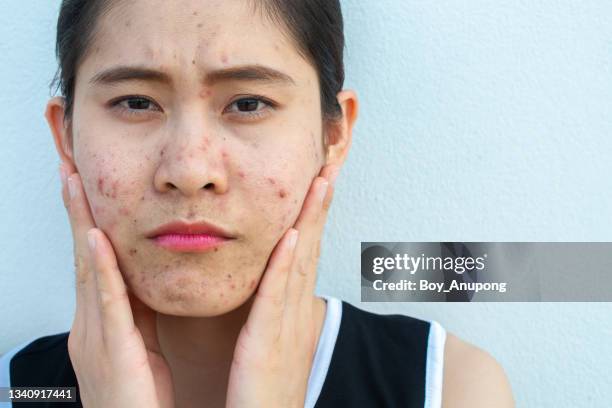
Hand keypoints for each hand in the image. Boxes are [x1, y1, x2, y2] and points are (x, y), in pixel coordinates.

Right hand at [59, 162, 174, 407]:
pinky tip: (95, 239)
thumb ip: (140, 312)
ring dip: (81, 224)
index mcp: (100, 322)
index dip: (88, 221)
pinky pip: (108, 304)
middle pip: (82, 256)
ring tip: (74, 184)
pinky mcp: (112, 351)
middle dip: (76, 211)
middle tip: (70, 168)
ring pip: (88, 269)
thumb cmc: (138, 400)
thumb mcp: (140, 346)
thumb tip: (145, 279)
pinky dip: (100, 269)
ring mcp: (94, 337)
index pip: (94, 261)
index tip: (87, 188)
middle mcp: (89, 324)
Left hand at [225, 164, 338, 407]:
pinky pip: (276, 298)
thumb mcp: (268, 347)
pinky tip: (291, 235)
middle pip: (309, 248)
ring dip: (310, 220)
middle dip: (320, 206)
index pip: (302, 253)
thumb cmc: (261, 395)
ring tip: (320, 183)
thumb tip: (269, 288)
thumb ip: (268, 316)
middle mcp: (294, 313)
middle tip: (328, 166)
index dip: (312, 215)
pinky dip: (285, 265)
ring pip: (299, 263)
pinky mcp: (265, 345)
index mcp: (289, 313)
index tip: (317, 181)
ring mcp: (284, 327)